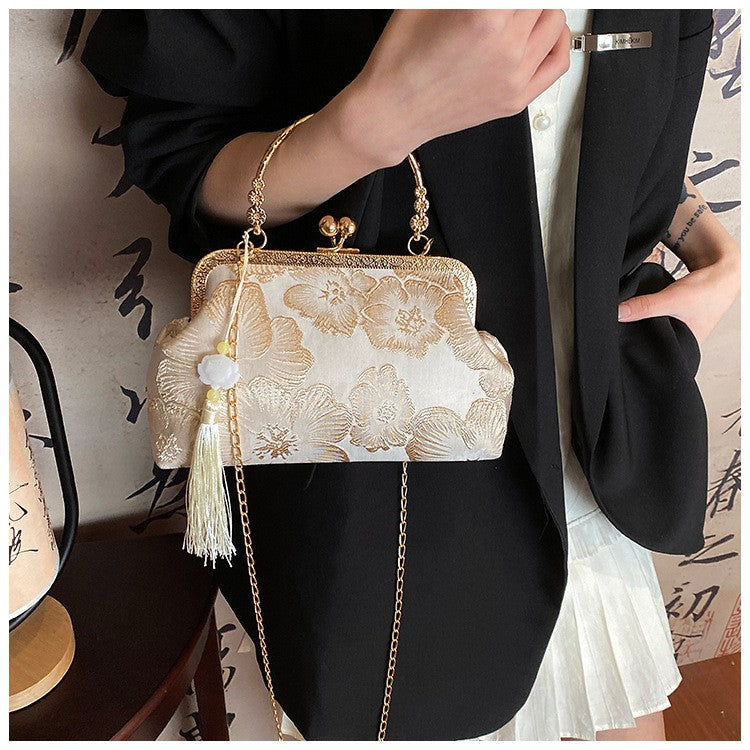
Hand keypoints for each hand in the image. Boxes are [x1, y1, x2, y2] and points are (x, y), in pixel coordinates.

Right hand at [344, 9, 570, 166]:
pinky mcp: (515, 99)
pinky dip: (557, 41)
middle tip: (500, 9)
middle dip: (516, 2)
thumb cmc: (400, 62)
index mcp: (486, 17)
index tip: (487, 3)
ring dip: (540, 9)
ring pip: (555, 22)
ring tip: (517, 13)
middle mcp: (507, 48)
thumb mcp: (426, 3)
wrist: (391, 113)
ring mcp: (515, 77)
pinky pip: (558, 63)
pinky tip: (541, 32)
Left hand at [617, 246, 739, 346]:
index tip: (623, 346)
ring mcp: (680, 330)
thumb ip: (646, 306)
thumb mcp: (673, 299)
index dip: (640, 355)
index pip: (658, 360)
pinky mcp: (674, 318)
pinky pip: (655, 321)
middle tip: (621, 333)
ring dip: (642, 327)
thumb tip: (618, 313)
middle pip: (653, 346)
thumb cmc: (708, 289)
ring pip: (654, 333)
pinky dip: (647, 317)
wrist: (722, 270)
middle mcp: (684, 342)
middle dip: (638, 340)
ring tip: (628, 323)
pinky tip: (637, 313)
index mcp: (688, 348)